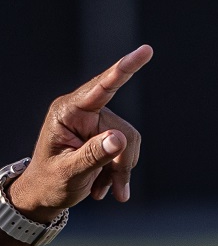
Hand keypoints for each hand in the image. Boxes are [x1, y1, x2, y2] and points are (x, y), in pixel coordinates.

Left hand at [6, 45, 151, 221]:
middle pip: (123, 129)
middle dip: (122, 163)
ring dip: (121, 171)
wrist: (44, 194)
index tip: (146, 51)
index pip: (101, 87)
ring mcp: (96, 123)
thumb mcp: (69, 172)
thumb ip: (93, 155)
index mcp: (68, 111)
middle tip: (117, 191)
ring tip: (105, 191)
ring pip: (129, 142)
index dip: (124, 69)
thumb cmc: (50, 182)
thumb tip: (119, 139)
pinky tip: (105, 186)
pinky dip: (120, 173)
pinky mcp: (104, 135)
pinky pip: (127, 150)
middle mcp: (84, 112)